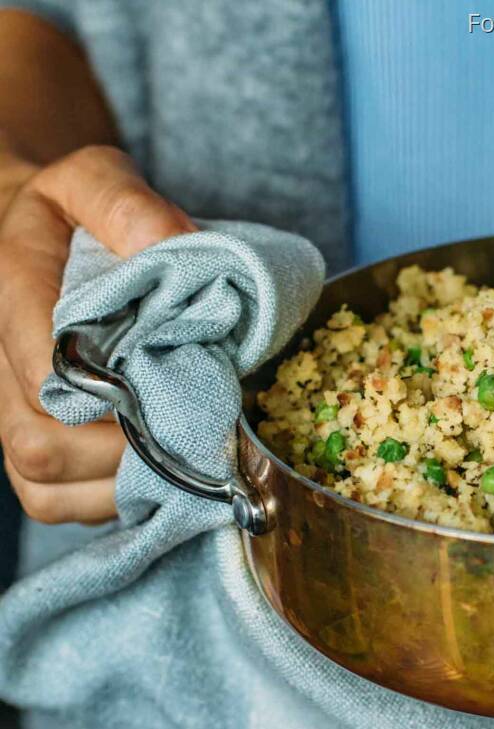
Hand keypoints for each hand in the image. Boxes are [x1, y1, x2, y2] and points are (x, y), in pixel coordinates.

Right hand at [0, 145, 195, 523]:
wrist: (40, 234)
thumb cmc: (73, 213)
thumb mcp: (95, 179)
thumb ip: (127, 206)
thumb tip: (172, 248)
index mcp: (9, 292)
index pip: (42, 367)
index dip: (110, 394)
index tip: (174, 392)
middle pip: (38, 441)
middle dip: (122, 446)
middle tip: (192, 427)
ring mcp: (6, 412)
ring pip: (42, 479)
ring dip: (118, 479)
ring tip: (177, 450)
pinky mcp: (28, 449)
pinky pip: (51, 502)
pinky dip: (103, 500)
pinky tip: (149, 472)